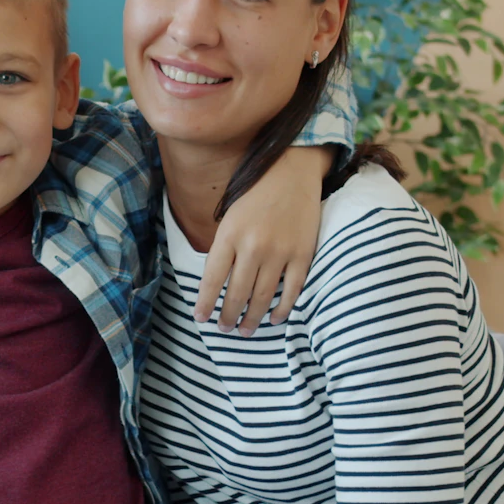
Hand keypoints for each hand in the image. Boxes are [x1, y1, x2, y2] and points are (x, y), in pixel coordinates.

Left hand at [198, 146, 327, 333]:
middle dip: (228, 316)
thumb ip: (224, 248)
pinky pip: (292, 289)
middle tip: (224, 329)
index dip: (205, 302)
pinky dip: (283, 308)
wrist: (292, 172)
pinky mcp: (303, 253)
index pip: (212, 278)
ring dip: (252, 318)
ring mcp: (280, 251)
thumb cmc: (255, 195)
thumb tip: (217, 285)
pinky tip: (274, 319)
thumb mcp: (230, 217)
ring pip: (263, 296)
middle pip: (237, 293)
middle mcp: (253, 246)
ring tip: (245, 330)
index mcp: (229, 235)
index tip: (200, 318)